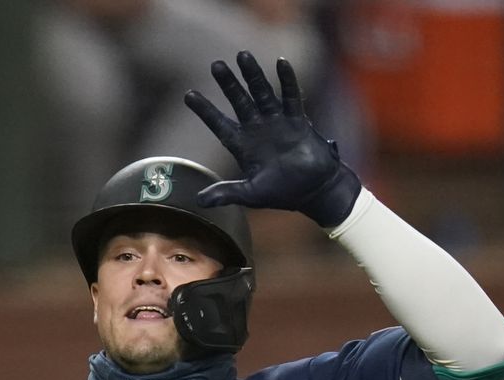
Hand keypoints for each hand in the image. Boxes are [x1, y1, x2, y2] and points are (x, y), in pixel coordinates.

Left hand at [184, 50, 360, 226]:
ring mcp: (277, 123)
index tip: (189, 95)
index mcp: (243, 146)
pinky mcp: (297, 122)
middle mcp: (258, 130)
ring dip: (253, 75)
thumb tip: (198, 201)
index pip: (219, 124)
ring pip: (262, 93)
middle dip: (228, 84)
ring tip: (242, 55)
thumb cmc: (282, 193)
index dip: (205, 111)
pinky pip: (291, 98)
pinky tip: (281, 63)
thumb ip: (226, 193)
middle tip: (216, 65)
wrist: (314, 191)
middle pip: (239, 101)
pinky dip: (287, 81)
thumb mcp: (251, 194)